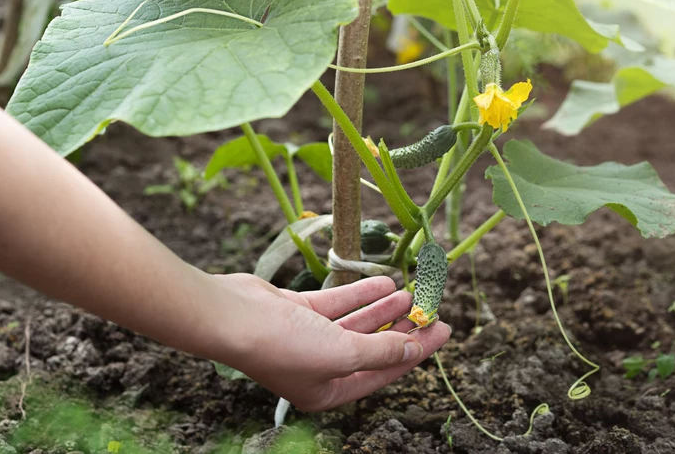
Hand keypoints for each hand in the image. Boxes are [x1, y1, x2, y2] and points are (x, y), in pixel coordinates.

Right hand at [214, 274, 450, 410]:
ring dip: (384, 308)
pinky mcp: (297, 313)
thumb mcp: (342, 353)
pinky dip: (361, 293)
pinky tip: (385, 282)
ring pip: (356, 322)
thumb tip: (413, 348)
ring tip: (411, 292)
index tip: (443, 330)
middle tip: (431, 307)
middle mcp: (319, 367)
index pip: (383, 371)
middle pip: (372, 346)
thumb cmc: (283, 346)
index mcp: (328, 392)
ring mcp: (307, 338)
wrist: (232, 317)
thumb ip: (381, 350)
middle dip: (401, 327)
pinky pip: (338, 303)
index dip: (416, 351)